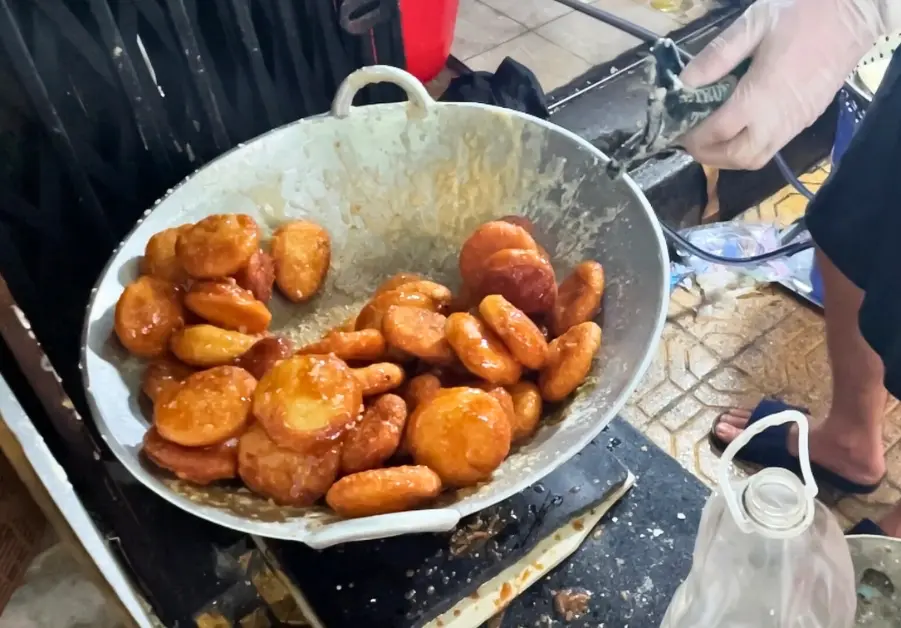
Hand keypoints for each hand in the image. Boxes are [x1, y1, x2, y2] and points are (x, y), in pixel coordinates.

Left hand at [678, 0, 894, 169]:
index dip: (693, 136)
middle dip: (708, 155)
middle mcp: (776, 120)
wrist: (854, 13)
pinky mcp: (805, 121)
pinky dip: (748, 149)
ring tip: (711, 138)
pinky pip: (772, 149)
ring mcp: (793, 124)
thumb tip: (684, 82)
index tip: (677, 128)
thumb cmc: (801, 13)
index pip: (717, 132)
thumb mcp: (753, 25)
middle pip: (736, 158)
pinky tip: (737, 129)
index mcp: (759, 97)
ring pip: (755, 159)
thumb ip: (716, 56)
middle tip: (691, 139)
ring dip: (728, 157)